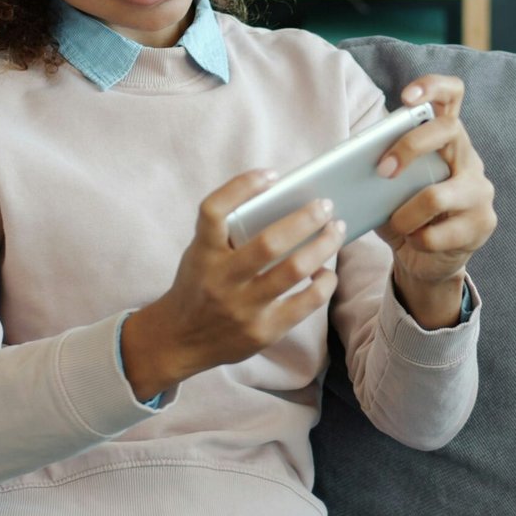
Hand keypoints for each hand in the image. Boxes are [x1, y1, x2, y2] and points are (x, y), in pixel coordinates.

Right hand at [120, 170, 344, 401]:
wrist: (179, 340)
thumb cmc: (198, 286)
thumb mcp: (201, 254)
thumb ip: (229, 233)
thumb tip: (282, 199)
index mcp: (203, 253)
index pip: (214, 210)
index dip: (242, 186)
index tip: (271, 175)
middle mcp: (221, 280)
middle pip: (269, 243)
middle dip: (305, 219)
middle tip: (325, 205)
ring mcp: (243, 308)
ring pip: (293, 270)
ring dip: (323, 245)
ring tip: (336, 230)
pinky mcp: (264, 331)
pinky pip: (305, 303)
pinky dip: (324, 283)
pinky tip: (326, 272)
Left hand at [375, 75, 496, 328]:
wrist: (429, 260)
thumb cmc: (405, 213)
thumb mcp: (389, 186)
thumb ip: (380, 165)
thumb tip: (346, 164)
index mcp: (445, 139)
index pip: (452, 95)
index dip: (432, 87)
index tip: (406, 98)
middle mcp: (469, 158)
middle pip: (447, 131)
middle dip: (408, 147)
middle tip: (383, 171)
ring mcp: (480, 190)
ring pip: (436, 195)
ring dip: (404, 213)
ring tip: (397, 223)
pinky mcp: (482, 223)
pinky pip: (438, 233)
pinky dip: (416, 239)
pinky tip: (415, 241)